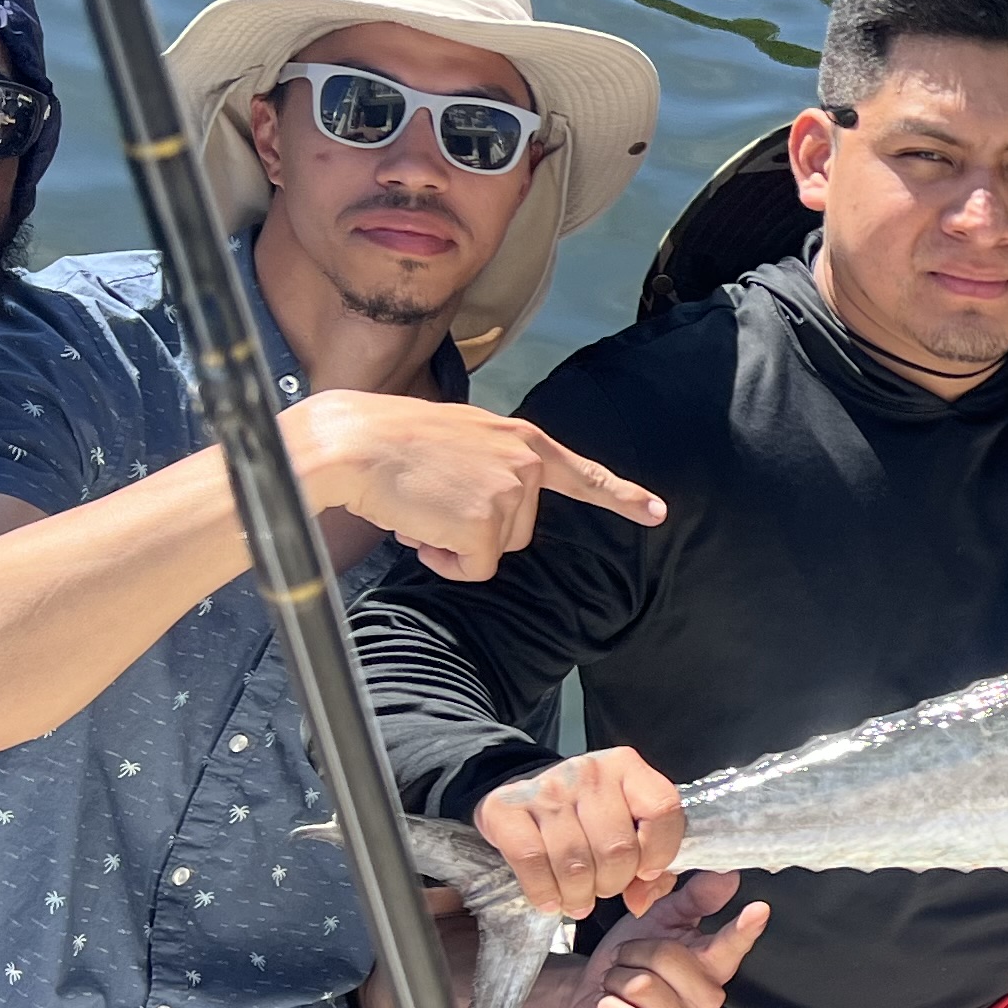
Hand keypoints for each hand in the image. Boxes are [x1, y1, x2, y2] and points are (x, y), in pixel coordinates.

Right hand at [286, 390, 663, 580]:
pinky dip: (448, 562)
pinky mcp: (487, 522)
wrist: (351, 443)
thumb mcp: (456, 440)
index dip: (621, 497)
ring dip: (458, 545)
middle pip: (521, 530)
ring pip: (497, 550)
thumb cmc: (387, 443)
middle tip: (432, 503)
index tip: (657, 513)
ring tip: (421, 509)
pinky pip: (476, 569)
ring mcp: (510, 492)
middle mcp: (524, 462)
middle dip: (477, 530)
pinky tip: (420, 531)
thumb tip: (488, 516)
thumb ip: (488, 467)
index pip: (581, 473)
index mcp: (519, 438)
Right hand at [475, 745, 687, 918]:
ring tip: (578, 900)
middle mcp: (589, 771)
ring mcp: (546, 787)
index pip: (662, 810)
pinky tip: (550, 900)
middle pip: (617, 848)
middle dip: (613, 884)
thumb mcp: (625, 828)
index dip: (660, 852)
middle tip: (603, 890)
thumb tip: (640, 901)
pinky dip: (544, 892)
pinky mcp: (506, 806)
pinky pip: (532, 862)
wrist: (523, 798)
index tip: (645, 872)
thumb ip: (650, 866)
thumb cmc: (584, 818)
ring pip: (576, 862)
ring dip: (579, 895)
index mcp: (627, 768)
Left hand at [512, 872, 767, 1007]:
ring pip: (642, 985)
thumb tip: (729, 876)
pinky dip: (609, 1006)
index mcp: (711, 965)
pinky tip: (609, 1007)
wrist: (587, 995)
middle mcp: (705, 998)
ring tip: (619, 985)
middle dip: (635, 952)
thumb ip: (695, 898)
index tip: (759, 909)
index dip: (744, 929)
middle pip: (669, 958)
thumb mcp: (659, 919)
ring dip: (617, 978)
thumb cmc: (630, 957)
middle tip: (628, 960)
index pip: (731, 945)